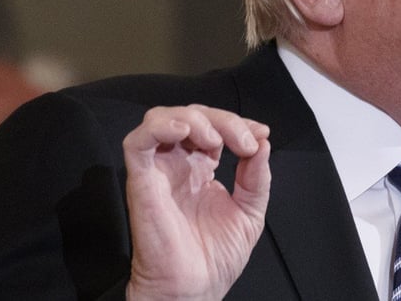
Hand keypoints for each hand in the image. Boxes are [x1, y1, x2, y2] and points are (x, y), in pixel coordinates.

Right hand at [122, 105, 271, 300]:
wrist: (194, 290)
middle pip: (191, 116)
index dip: (237, 123)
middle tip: (245, 142)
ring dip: (193, 118)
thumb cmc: (214, 259)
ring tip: (215, 139)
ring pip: (161, 118)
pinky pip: (136, 142)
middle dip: (223, 119)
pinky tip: (185, 132)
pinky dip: (159, 127)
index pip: (213, 127)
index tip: (261, 134)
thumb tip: (263, 142)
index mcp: (199, 170)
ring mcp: (158, 171)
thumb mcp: (250, 212)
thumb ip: (257, 177)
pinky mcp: (141, 181)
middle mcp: (177, 166)